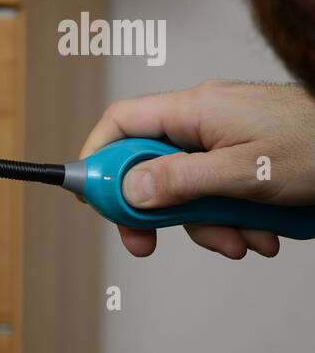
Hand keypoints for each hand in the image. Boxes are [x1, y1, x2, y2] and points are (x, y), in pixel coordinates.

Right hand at [80, 80, 314, 257]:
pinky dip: (232, 217)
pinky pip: (216, 189)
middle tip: (150, 243)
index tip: (92, 198)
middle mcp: (203, 117)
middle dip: (157, 210)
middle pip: (149, 164)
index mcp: (195, 109)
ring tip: (244, 242)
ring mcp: (224, 134)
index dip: (97, 158)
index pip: (121, 123)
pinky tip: (261, 233)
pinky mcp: (244, 153)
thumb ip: (182, 182)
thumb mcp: (245, 174)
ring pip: (186, 186)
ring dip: (207, 223)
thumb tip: (130, 189)